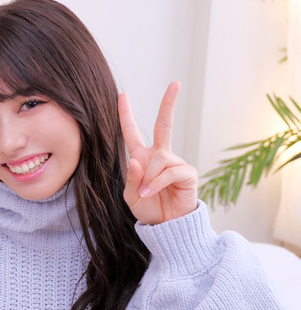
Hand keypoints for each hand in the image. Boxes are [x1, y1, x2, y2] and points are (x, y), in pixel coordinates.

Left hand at [119, 81, 197, 224]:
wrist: (166, 225)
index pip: (132, 132)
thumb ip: (131, 178)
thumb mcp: (131, 195)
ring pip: (159, 159)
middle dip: (169, 104)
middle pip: (165, 125)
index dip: (126, 115)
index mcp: (142, 157)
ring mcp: (174, 163)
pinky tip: (152, 192)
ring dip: (148, 178)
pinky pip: (170, 171)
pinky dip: (157, 183)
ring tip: (146, 193)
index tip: (122, 96)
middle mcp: (159, 156)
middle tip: (175, 84)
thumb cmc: (148, 208)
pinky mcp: (187, 173)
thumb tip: (136, 160)